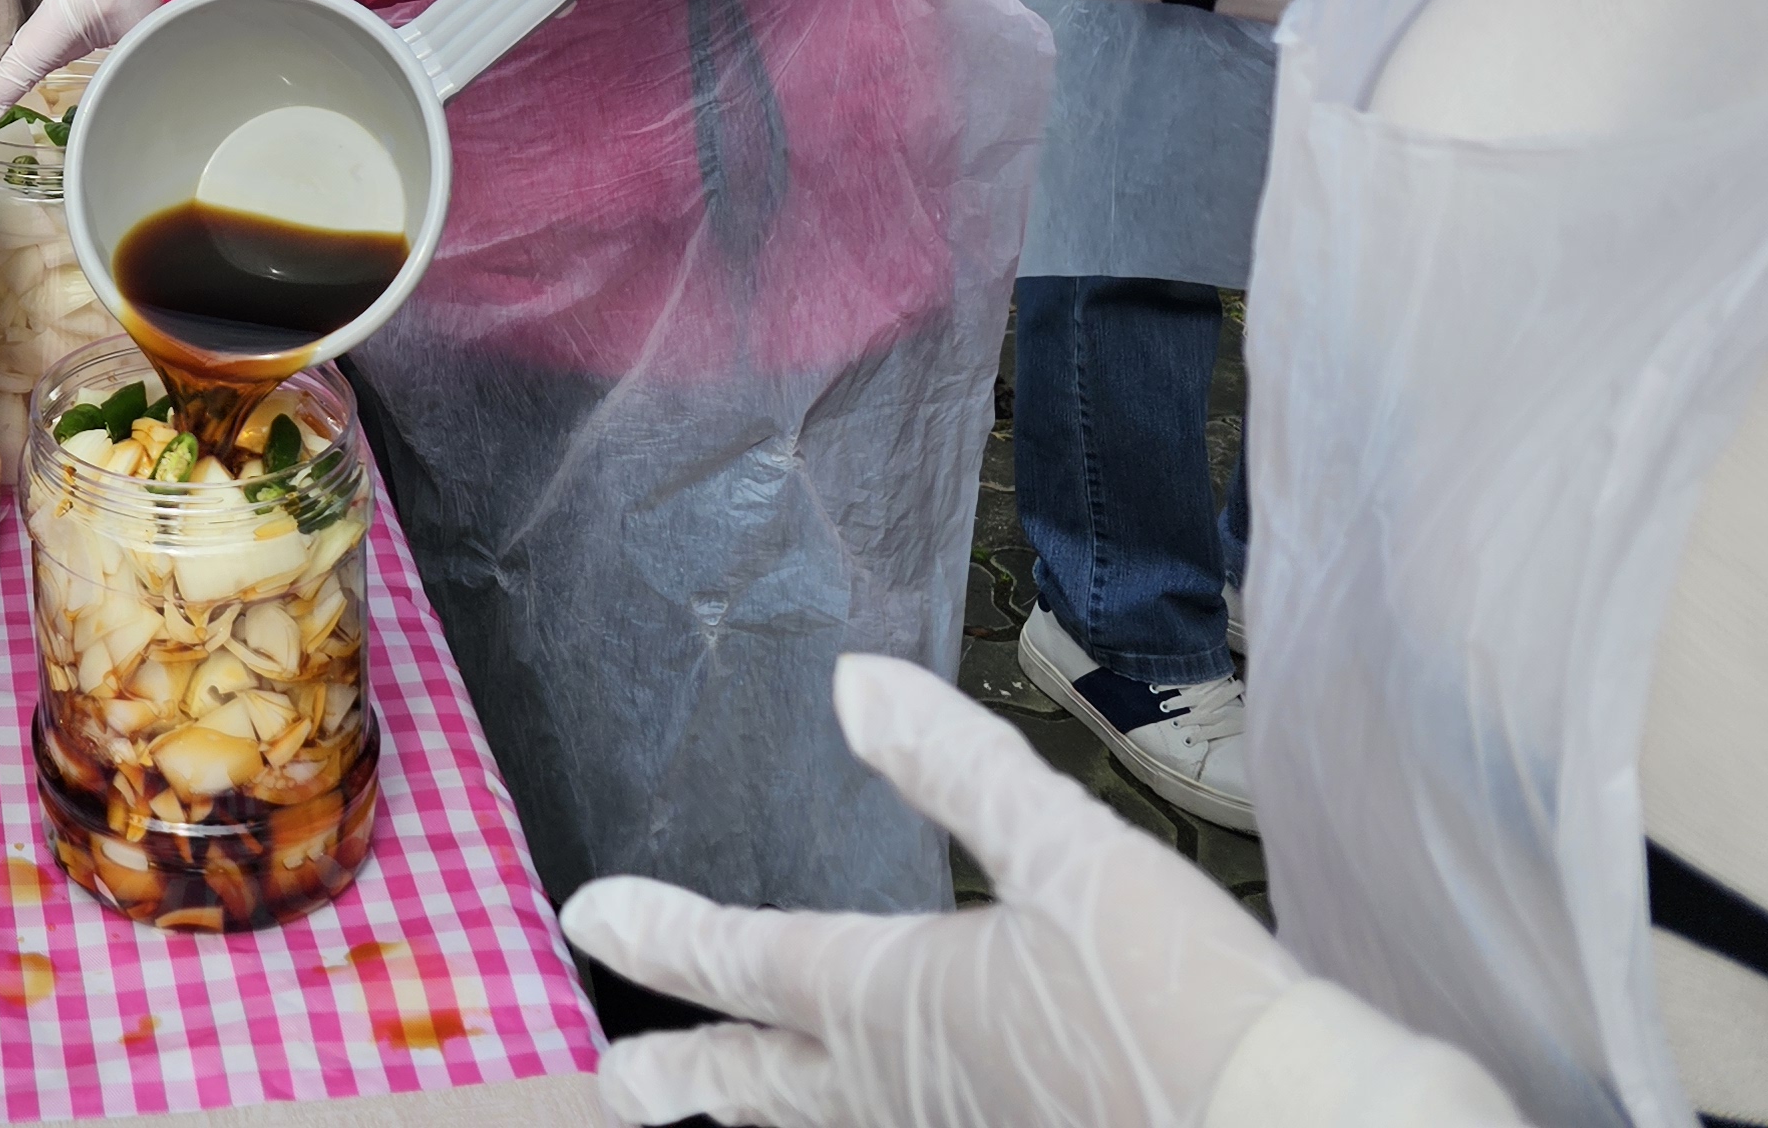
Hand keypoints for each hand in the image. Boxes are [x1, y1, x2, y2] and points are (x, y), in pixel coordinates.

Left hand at [0, 0, 162, 147]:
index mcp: (86, 4)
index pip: (23, 65)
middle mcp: (108, 29)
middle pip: (39, 51)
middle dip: (9, 45)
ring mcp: (126, 30)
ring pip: (64, 33)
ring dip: (45, 8)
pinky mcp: (137, 22)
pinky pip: (90, 22)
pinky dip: (70, 1)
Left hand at [565, 655, 1299, 1127]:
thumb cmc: (1180, 995)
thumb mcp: (1066, 852)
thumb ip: (954, 768)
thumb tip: (854, 682)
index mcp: (893, 1001)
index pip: (745, 959)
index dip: (663, 933)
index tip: (586, 917)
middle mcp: (900, 1090)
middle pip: (763, 1085)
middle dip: (686, 1077)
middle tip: (613, 1080)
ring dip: (770, 1114)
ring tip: (722, 1109)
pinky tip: (888, 1115)